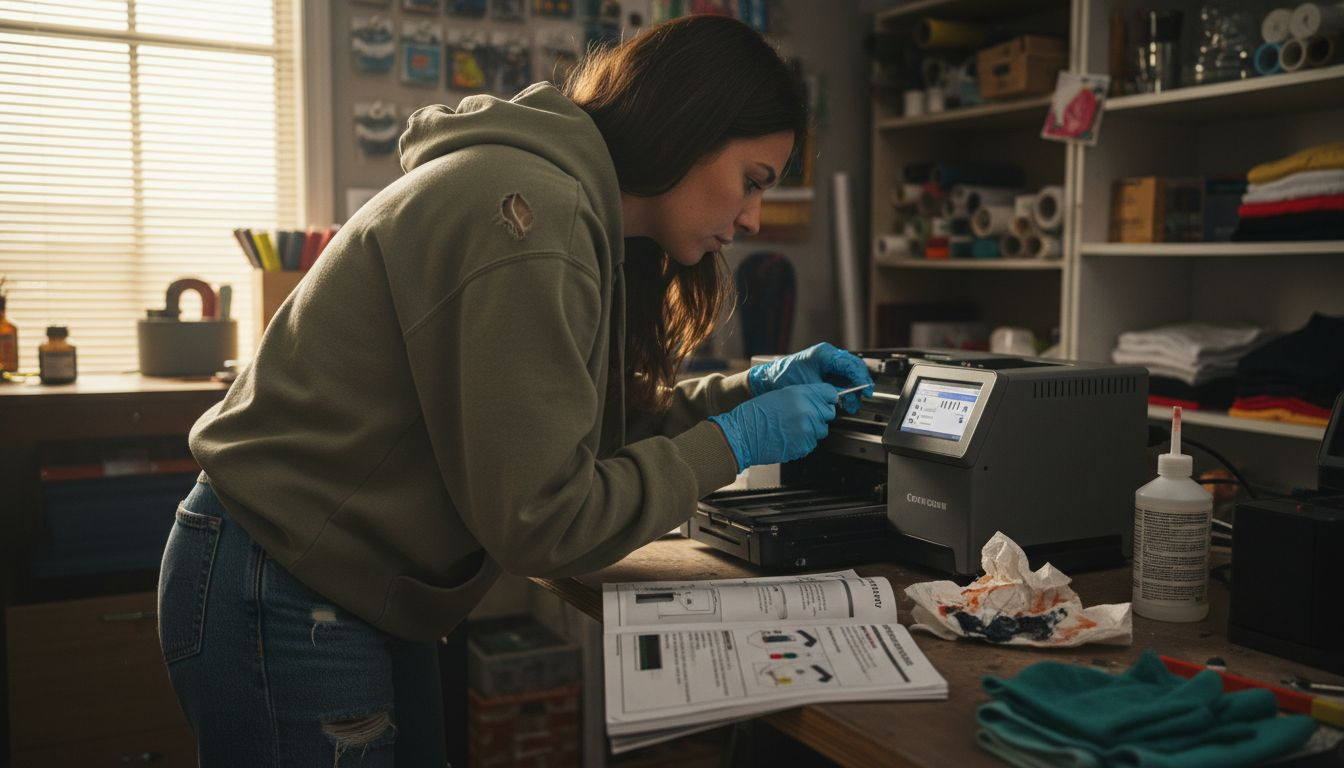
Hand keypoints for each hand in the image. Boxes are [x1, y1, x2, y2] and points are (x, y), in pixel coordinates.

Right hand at [708, 383, 840, 471]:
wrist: (742, 434)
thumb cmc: (756, 414)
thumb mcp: (780, 395)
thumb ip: (803, 396)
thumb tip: (818, 401)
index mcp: (801, 394)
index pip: (830, 393)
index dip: (828, 398)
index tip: (824, 401)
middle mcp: (808, 411)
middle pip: (828, 413)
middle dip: (820, 415)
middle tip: (803, 417)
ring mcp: (807, 430)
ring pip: (821, 430)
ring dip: (812, 429)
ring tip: (792, 428)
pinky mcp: (804, 446)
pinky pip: (812, 443)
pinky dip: (804, 441)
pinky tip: (788, 437)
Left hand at [748, 342, 873, 412]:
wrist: (769, 380)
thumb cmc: (784, 379)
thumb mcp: (810, 386)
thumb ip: (831, 389)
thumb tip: (847, 396)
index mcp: (824, 354)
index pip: (851, 364)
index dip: (861, 379)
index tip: (866, 391)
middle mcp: (828, 355)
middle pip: (854, 367)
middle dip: (859, 385)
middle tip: (860, 399)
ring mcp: (827, 361)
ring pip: (849, 374)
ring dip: (853, 390)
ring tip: (850, 405)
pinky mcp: (825, 369)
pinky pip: (841, 378)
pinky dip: (845, 389)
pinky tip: (843, 400)